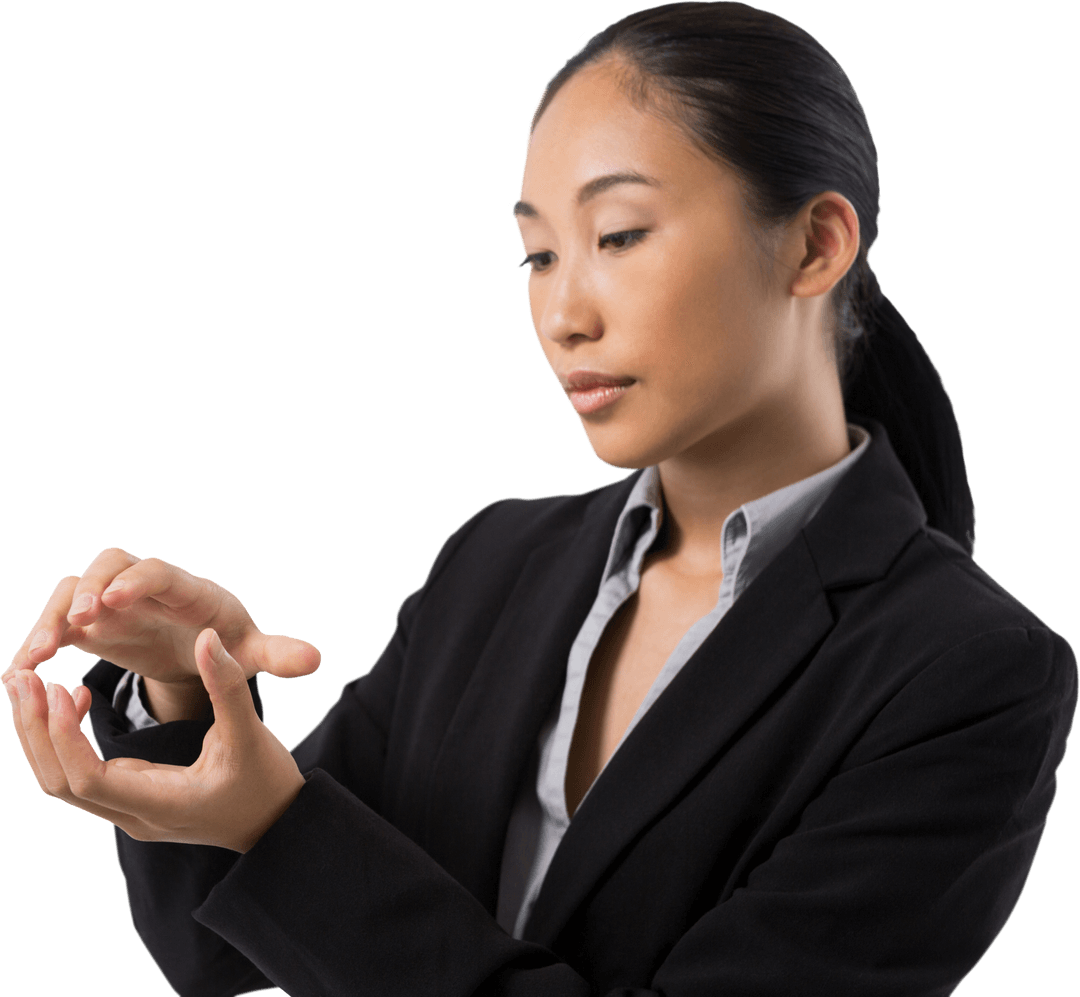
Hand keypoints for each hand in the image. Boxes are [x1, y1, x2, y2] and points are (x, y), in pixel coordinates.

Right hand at [4, 547, 320, 690]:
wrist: (201, 646)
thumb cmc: (229, 642)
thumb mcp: (253, 652)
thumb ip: (278, 653)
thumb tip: (316, 661)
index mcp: (189, 590)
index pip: (162, 572)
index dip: (140, 580)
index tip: (119, 597)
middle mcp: (146, 586)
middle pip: (111, 564)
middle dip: (92, 587)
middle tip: (79, 619)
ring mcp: (114, 601)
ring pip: (74, 590)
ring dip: (54, 616)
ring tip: (38, 655)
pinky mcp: (91, 623)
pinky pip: (57, 622)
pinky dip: (39, 641)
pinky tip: (20, 672)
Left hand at [4, 627, 306, 852]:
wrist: (276, 823)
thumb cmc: (266, 782)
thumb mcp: (251, 733)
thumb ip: (226, 686)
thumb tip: (207, 637)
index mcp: (159, 804)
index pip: (88, 779)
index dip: (65, 736)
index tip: (60, 689)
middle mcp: (134, 816)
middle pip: (60, 783)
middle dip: (35, 730)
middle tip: (21, 676)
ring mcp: (129, 811)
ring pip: (62, 780)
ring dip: (41, 733)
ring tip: (29, 682)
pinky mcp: (131, 798)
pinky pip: (80, 772)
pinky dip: (63, 738)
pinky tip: (70, 701)